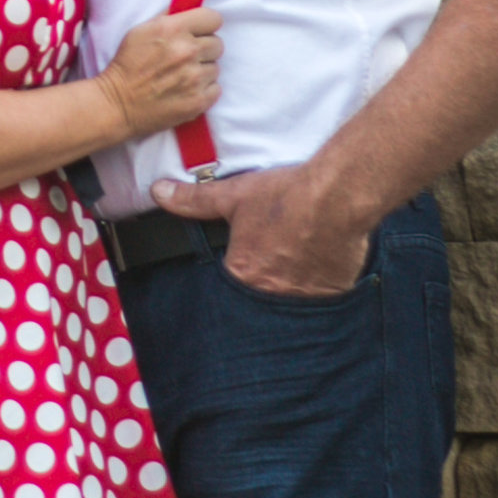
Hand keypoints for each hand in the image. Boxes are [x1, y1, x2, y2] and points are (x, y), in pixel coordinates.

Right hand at [98, 8, 223, 140]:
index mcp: (173, 29)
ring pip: (215, 67)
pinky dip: (204, 90)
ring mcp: (194, 78)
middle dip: (203, 49)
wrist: (117, 104)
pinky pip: (216, 89)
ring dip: (202, 71)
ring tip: (183, 76)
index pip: (213, 18)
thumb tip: (188, 10)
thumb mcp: (140, 31)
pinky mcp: (198, 101)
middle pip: (217, 43)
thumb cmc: (127, 65)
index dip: (206, 26)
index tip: (199, 33)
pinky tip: (187, 90)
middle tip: (186, 57)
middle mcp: (187, 51)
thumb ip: (168, 19)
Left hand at [152, 162, 371, 296]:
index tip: (242, 273)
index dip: (233, 284)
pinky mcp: (332, 296)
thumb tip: (159, 192)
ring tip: (295, 271)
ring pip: (289, 305)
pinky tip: (318, 272)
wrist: (338, 196)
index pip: (227, 295)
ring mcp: (303, 300)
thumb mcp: (234, 194)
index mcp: (243, 275)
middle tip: (272, 270)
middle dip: (263, 290)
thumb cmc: (287, 196)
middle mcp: (271, 295)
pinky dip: (316, 292)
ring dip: (289, 293)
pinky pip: (319, 304)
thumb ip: (194, 199)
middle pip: (259, 303)